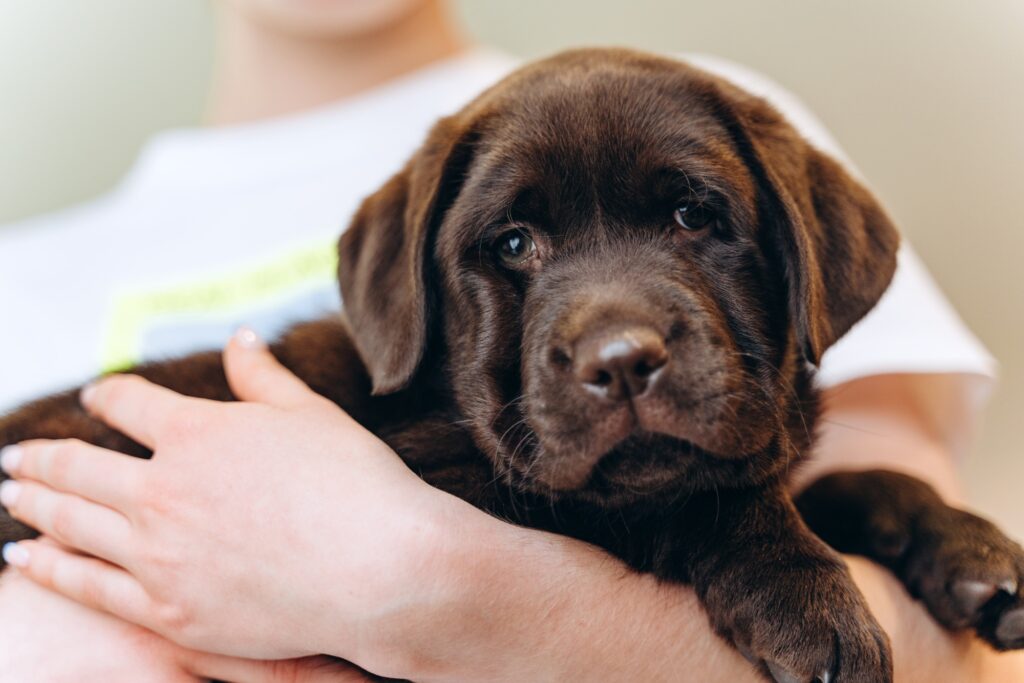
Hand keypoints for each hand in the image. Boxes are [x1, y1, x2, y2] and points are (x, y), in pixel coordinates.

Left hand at [0, 328, 463, 674]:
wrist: (378, 569)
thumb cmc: (354, 484)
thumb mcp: (310, 413)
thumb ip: (262, 376)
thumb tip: (238, 335)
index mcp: (196, 432)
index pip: (128, 403)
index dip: (107, 395)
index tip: (97, 396)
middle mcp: (162, 490)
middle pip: (78, 466)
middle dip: (41, 456)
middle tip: (15, 455)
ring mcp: (158, 554)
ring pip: (70, 523)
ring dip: (33, 504)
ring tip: (9, 495)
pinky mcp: (167, 609)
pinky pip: (88, 585)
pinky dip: (50, 568)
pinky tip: (26, 558)